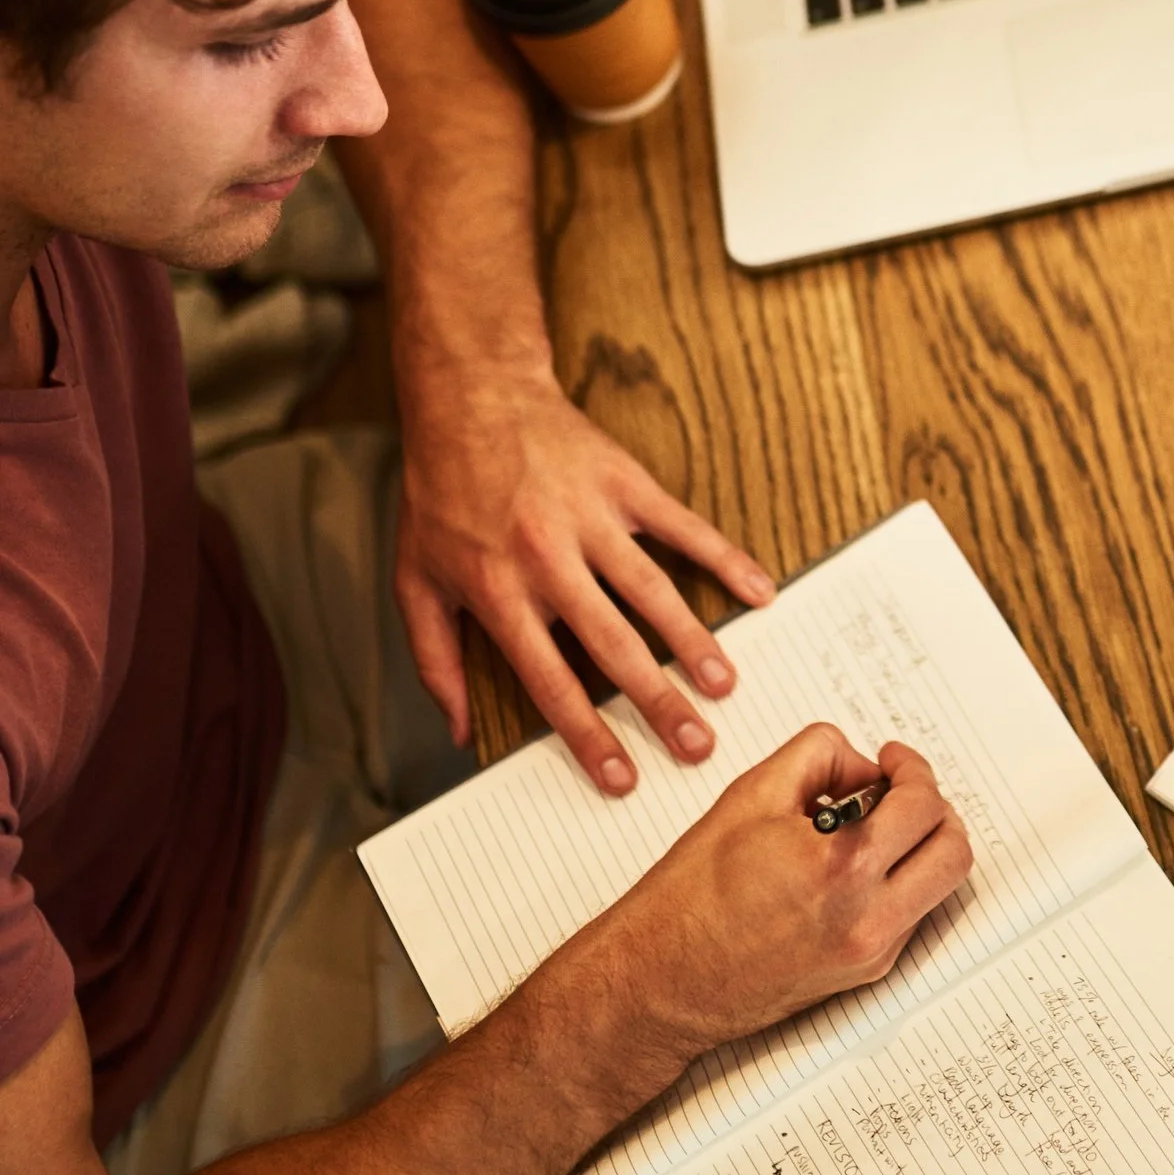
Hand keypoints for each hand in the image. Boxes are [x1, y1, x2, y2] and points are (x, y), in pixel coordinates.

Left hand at [394, 361, 773, 794]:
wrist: (470, 397)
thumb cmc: (440, 494)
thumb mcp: (414, 580)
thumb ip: (434, 660)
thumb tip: (456, 731)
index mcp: (499, 591)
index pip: (549, 680)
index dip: (588, 734)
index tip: (622, 777)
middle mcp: (548, 559)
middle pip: (613, 645)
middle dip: (657, 702)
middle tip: (696, 746)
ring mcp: (591, 518)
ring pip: (652, 591)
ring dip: (694, 641)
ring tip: (724, 684)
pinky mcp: (623, 483)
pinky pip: (683, 526)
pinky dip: (724, 558)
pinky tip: (758, 589)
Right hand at [619, 727, 971, 1053]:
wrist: (663, 978)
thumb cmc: (692, 896)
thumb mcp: (752, 794)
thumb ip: (820, 757)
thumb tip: (862, 766)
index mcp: (844, 869)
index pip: (922, 804)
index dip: (911, 768)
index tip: (891, 760)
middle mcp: (869, 920)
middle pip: (953, 851)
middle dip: (934, 808)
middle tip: (899, 789)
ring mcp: (871, 954)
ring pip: (939, 886)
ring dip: (922, 845)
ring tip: (875, 826)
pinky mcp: (864, 975)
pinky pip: (910, 914)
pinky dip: (899, 879)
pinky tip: (853, 865)